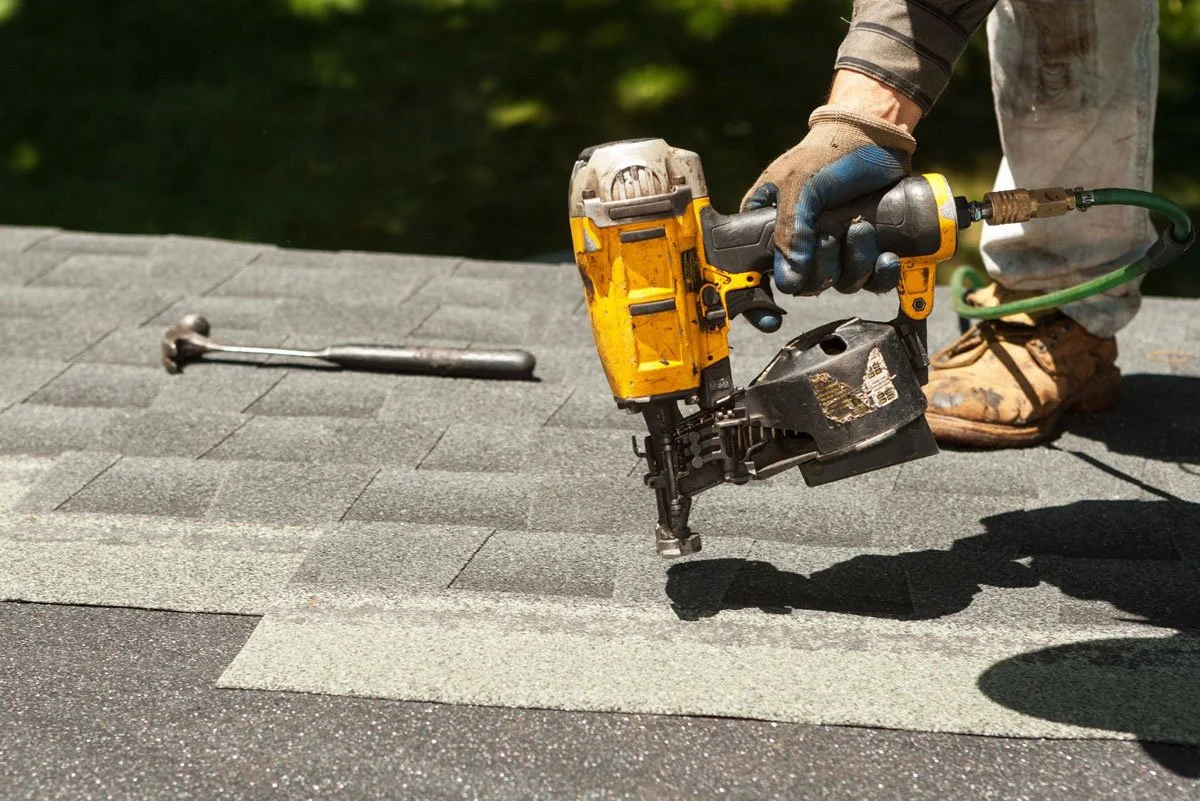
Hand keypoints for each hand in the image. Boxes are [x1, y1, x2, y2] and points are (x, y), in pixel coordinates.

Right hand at [742, 105, 917, 303]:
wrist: (877, 137)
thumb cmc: (830, 152)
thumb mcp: (801, 186)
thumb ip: (790, 230)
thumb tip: (788, 280)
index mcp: (768, 228)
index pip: (752, 274)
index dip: (756, 301)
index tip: (770, 316)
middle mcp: (798, 244)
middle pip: (804, 286)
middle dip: (824, 268)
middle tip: (832, 236)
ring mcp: (832, 249)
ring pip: (838, 284)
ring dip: (855, 264)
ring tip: (863, 230)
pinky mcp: (863, 250)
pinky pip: (870, 281)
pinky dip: (880, 274)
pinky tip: (887, 256)